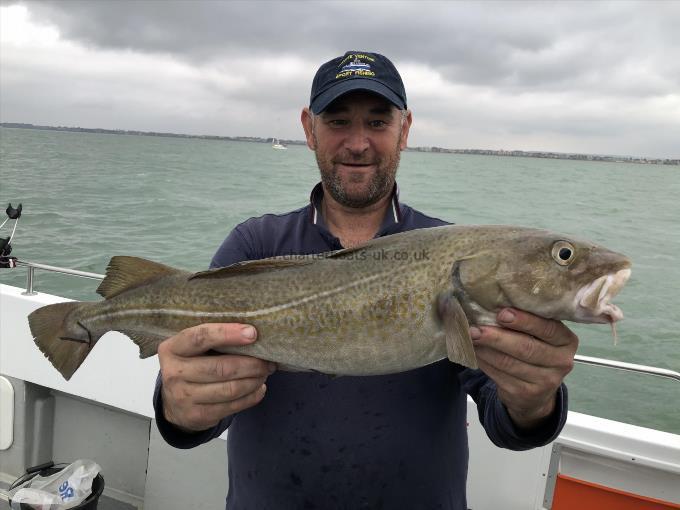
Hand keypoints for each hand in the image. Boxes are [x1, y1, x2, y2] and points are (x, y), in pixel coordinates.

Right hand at [157, 323, 275, 431]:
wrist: (174, 402)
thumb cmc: (192, 364)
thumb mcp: (192, 348)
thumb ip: (214, 338)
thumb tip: (253, 333)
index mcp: (172, 349)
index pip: (200, 337)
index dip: (228, 334)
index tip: (253, 333)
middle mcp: (174, 373)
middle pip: (221, 367)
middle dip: (251, 364)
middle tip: (268, 361)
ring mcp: (183, 397)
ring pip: (230, 389)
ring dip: (254, 380)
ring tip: (264, 373)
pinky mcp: (197, 416)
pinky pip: (232, 407)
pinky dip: (251, 396)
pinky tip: (259, 388)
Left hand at [471, 308, 577, 429]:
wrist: (536, 393)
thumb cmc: (536, 351)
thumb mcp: (541, 336)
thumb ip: (528, 322)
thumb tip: (494, 304)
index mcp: (567, 341)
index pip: (548, 329)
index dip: (524, 321)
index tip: (501, 313)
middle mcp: (561, 362)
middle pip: (526, 348)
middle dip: (497, 337)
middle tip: (476, 328)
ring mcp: (545, 381)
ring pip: (509, 363)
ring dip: (486, 349)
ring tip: (471, 337)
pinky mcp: (525, 393)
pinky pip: (500, 375)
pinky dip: (484, 362)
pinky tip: (475, 352)